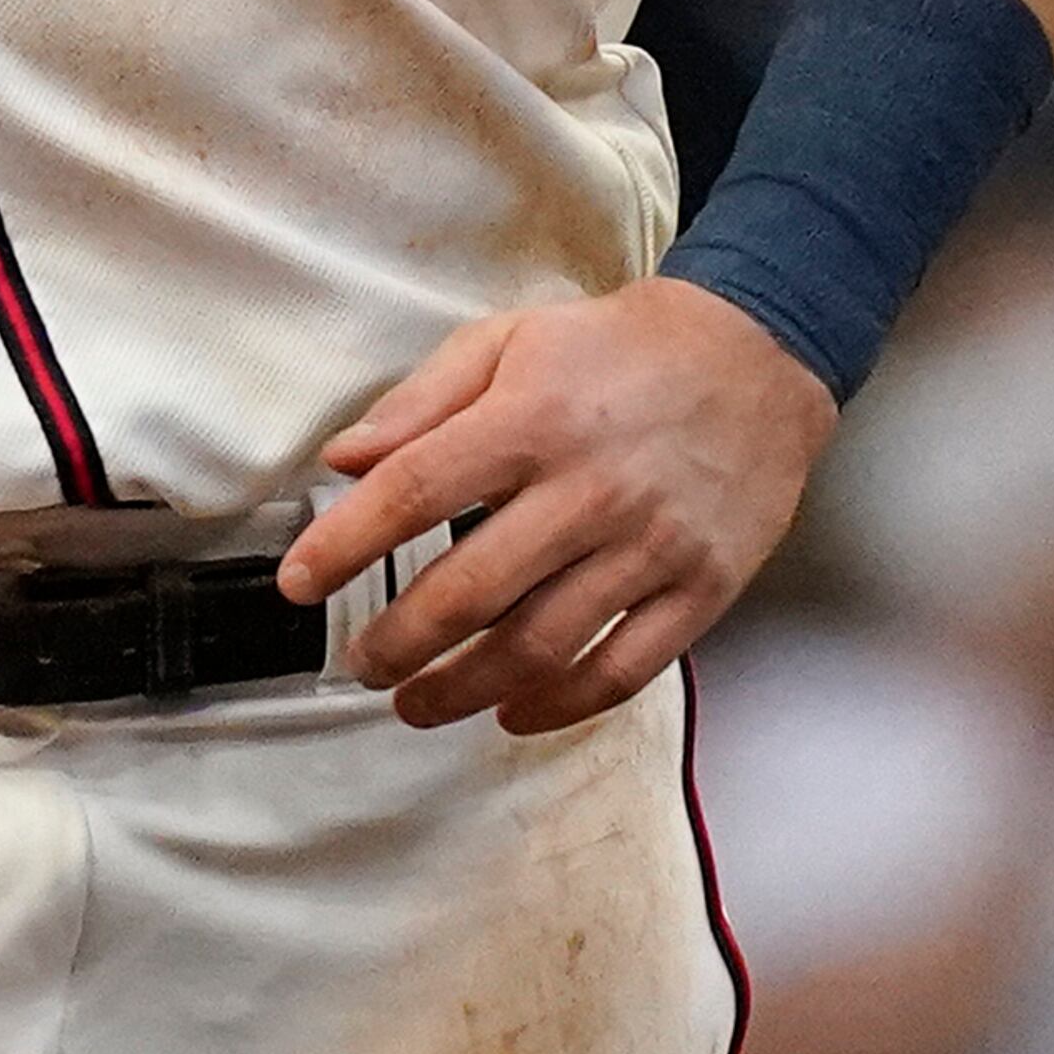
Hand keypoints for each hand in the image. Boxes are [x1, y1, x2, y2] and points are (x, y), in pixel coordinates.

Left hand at [274, 282, 833, 734]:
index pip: (415, 492)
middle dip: (399, 641)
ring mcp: (650, 547)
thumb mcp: (507, 340)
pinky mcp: (701, 589)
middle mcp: (589, 491)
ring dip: (465, 689)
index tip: (298, 583)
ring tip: (415, 702)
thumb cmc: (615, 349)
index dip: (345, 544)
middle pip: (472, 590)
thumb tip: (342, 458)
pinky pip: (625, 670)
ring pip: (542, 646)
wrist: (754, 356)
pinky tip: (512, 713)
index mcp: (531, 421)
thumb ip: (419, 401)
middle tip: (361, 663)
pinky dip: (562, 705)